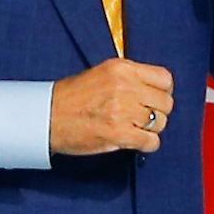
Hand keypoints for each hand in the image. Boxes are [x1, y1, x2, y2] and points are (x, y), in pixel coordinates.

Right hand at [49, 58, 173, 154]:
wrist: (49, 116)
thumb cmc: (73, 96)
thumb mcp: (103, 73)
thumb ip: (130, 78)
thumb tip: (156, 90)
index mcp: (123, 68)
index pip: (165, 79)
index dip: (163, 92)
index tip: (155, 99)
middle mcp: (125, 87)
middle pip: (165, 103)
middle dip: (158, 112)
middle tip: (145, 117)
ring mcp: (122, 111)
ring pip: (160, 123)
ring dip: (152, 129)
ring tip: (137, 129)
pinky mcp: (118, 134)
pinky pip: (151, 142)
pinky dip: (147, 145)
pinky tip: (136, 142)